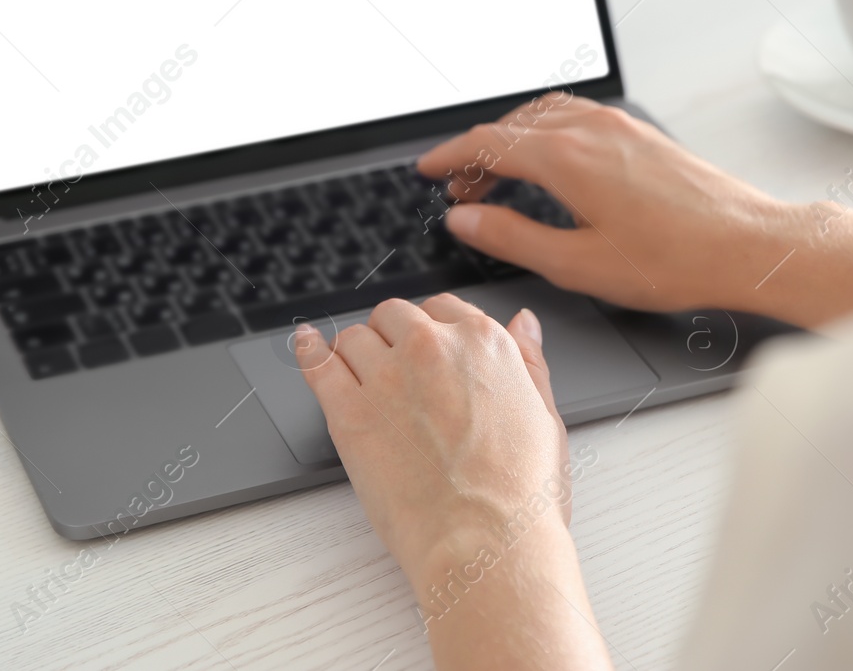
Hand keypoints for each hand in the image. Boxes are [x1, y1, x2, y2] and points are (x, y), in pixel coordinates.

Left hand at [296, 295, 611, 669]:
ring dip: (358, 353)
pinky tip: (307, 346)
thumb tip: (524, 322)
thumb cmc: (521, 494)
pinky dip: (309, 351)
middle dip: (394, 338)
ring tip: (363, 380)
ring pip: (355, 338)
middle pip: (395, 317)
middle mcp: (430, 346)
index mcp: (482, 342)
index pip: (443, 309)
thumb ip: (528, 359)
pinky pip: (317, 364)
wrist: (484, 542)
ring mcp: (385, 378)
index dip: (433, 330)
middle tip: (398, 373)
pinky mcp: (348, 413)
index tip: (428, 350)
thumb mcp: (544, 415)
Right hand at [417, 96, 852, 326]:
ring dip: (511, 139)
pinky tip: (551, 159)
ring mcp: (620, 126)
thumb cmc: (676, 259)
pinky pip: (575, 115)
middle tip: (459, 191)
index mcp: (567, 157)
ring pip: (544, 115)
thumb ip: (513, 238)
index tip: (428, 169)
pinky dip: (545, 130)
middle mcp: (592, 129)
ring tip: (498, 176)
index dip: (450, 158)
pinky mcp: (642, 134)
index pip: (488, 145)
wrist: (749, 245)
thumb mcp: (578, 264)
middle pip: (512, 126)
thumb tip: (467, 221)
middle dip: (477, 154)